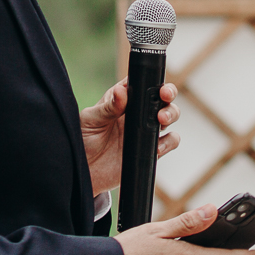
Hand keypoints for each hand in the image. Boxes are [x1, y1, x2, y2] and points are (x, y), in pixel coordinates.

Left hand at [83, 78, 180, 195]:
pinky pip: (169, 142)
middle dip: (168, 94)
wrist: (83, 174)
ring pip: (170, 116)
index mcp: (121, 101)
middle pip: (161, 97)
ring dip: (172, 114)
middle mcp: (136, 113)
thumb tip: (121, 91)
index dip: (152, 80)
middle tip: (164, 97)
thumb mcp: (90, 121)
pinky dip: (169, 142)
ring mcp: (145, 131)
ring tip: (161, 120)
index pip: (141, 83)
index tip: (154, 84)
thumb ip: (108, 107)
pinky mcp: (150, 150)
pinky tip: (157, 146)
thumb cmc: (82, 143)